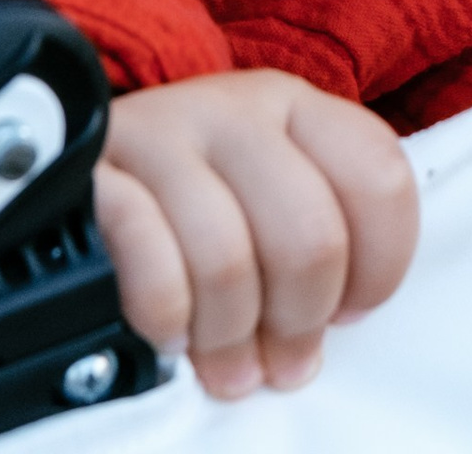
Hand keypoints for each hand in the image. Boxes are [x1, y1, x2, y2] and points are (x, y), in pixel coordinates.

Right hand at [95, 67, 419, 399]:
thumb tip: (313, 346)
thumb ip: (313, 244)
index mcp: (295, 107)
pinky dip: (167, 316)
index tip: (348, 312)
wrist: (92, 164)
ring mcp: (164, 134)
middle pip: (309, 234)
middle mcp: (235, 110)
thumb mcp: (269, 195)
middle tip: (280, 361)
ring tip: (224, 362)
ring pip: (229, 258)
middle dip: (300, 320)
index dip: (378, 267)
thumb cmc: (196, 198)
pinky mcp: (97, 174)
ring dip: (230, 335)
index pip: (380, 177)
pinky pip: (151, 262)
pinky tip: (170, 332)